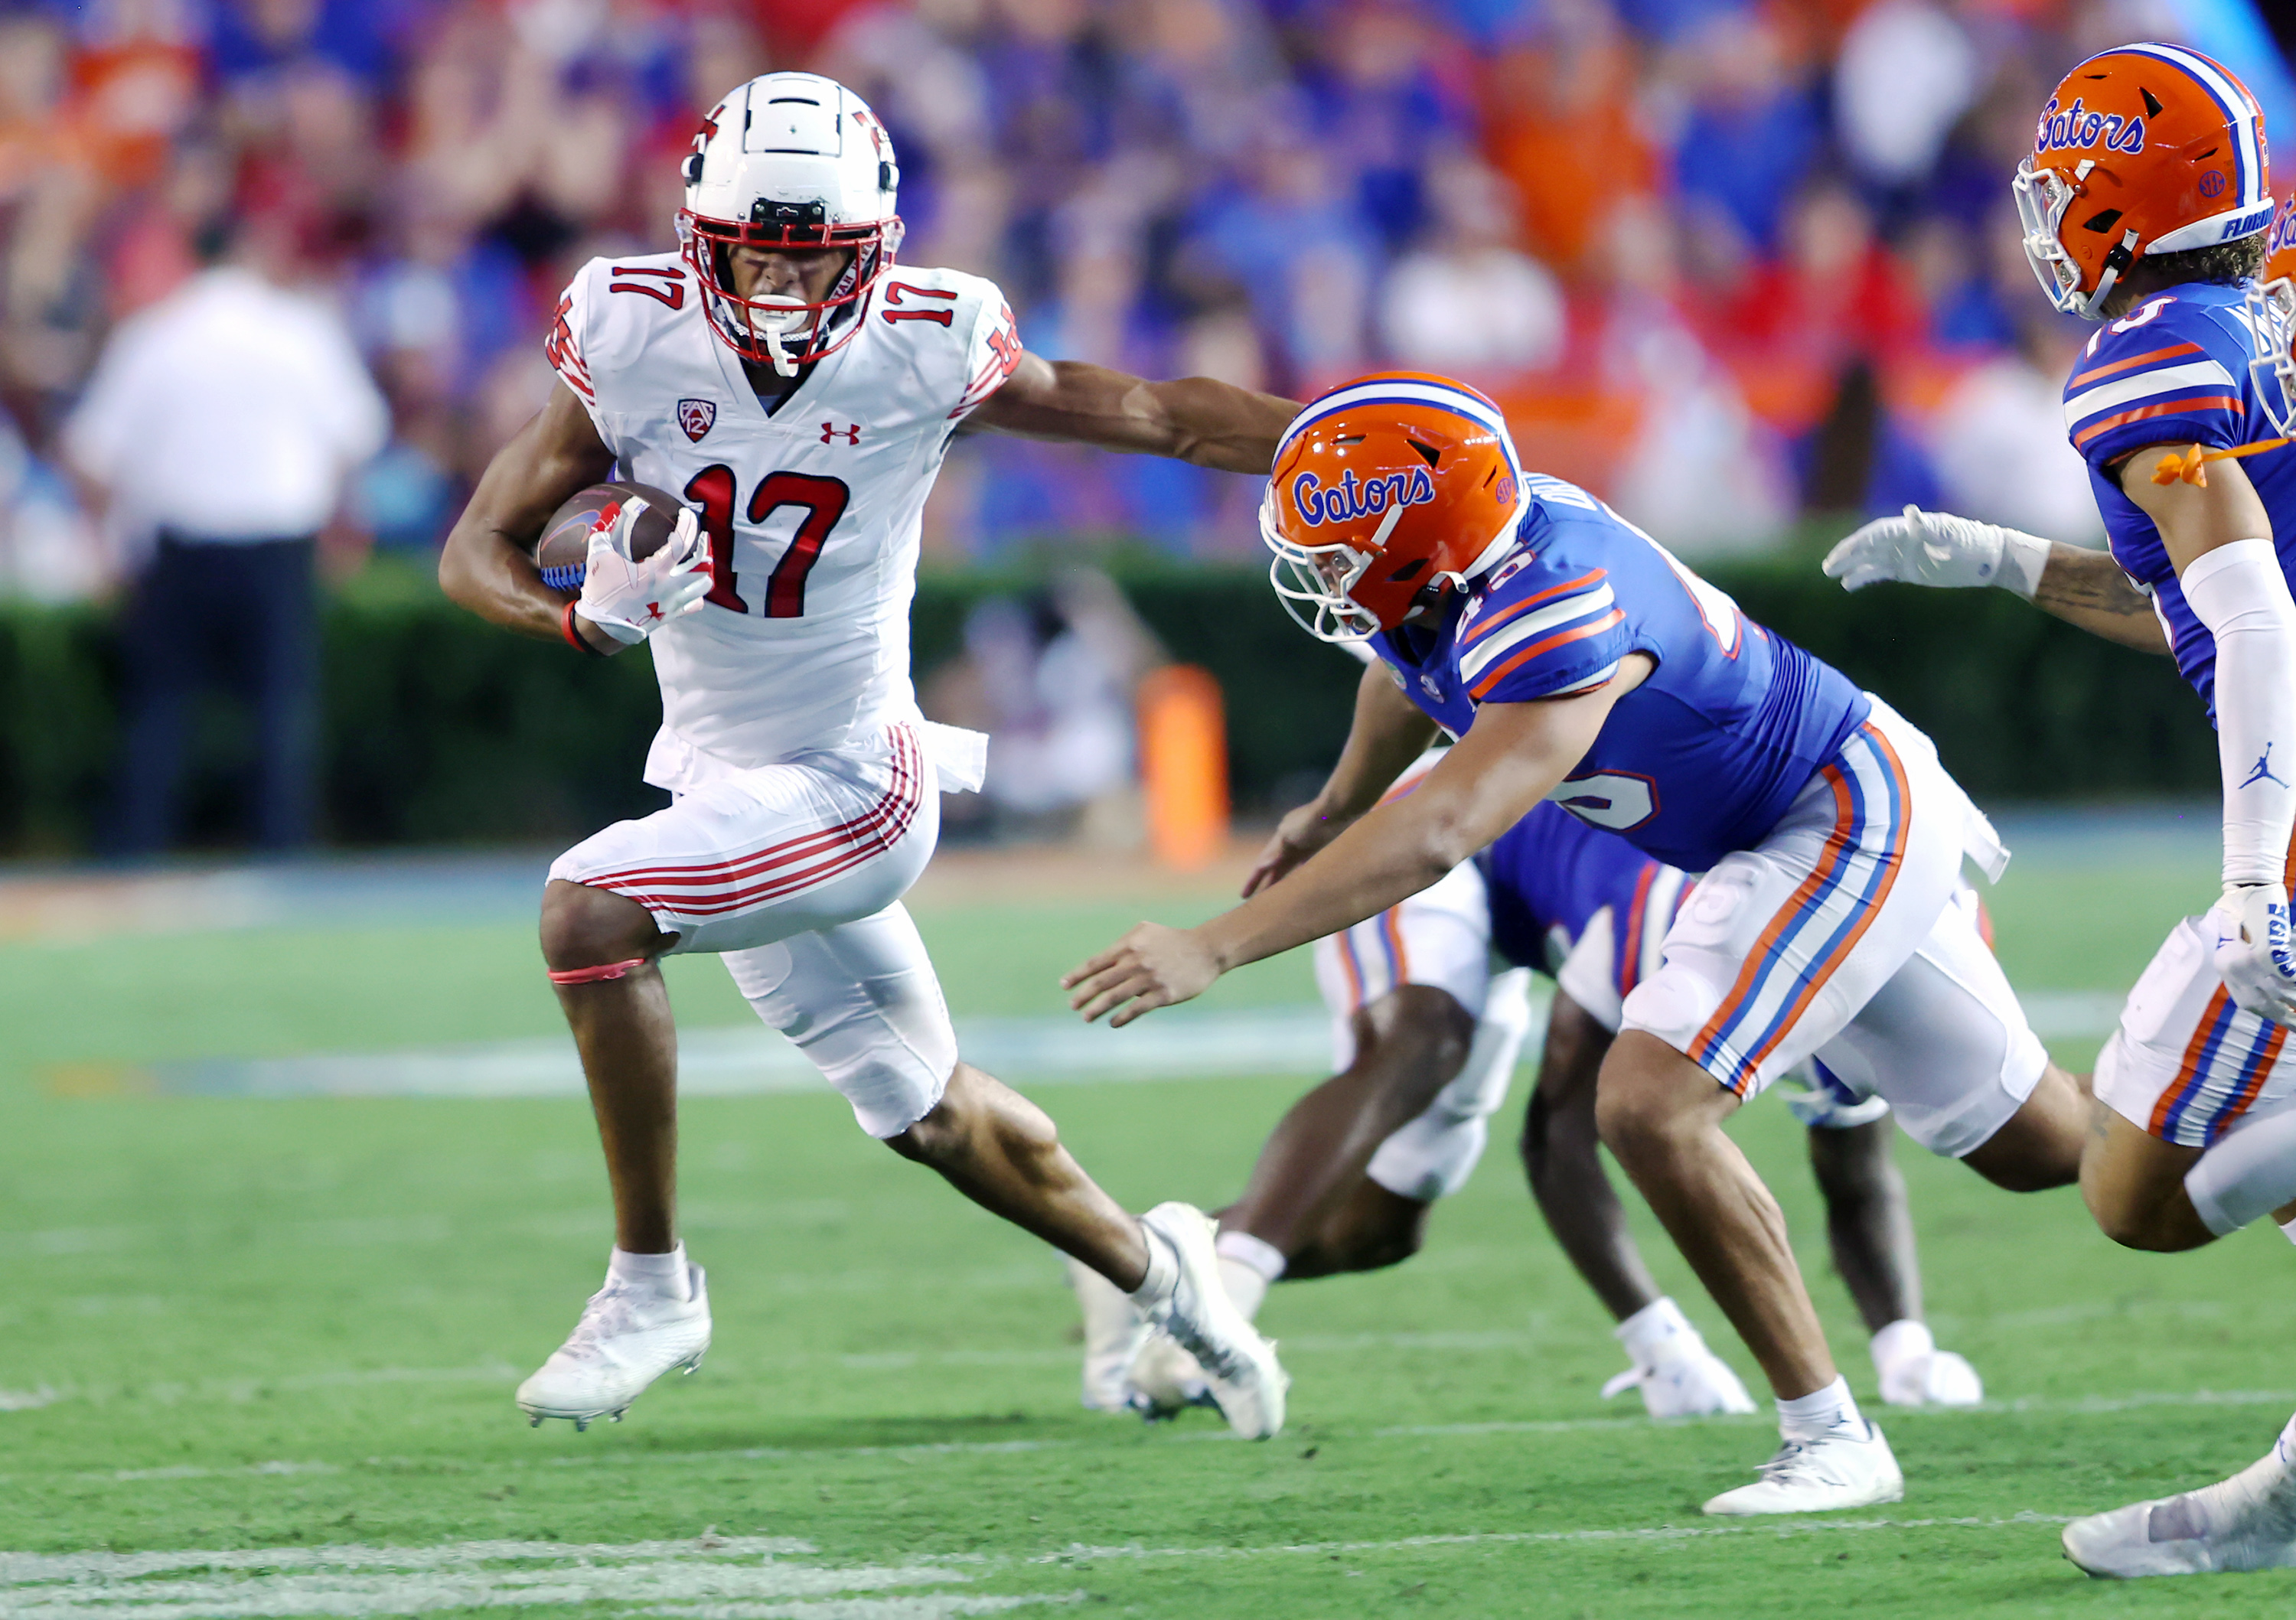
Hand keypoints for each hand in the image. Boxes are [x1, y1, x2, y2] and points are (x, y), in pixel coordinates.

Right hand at [576, 500, 709, 644]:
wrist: (604, 628)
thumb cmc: (602, 591)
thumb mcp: (599, 558)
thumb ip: (605, 534)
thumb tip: (610, 514)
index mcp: (657, 570)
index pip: (682, 542)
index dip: (687, 524)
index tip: (685, 513)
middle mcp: (672, 586)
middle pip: (703, 564)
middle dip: (705, 547)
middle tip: (701, 537)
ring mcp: (674, 602)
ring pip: (704, 585)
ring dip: (705, 570)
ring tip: (699, 561)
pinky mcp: (672, 615)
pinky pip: (696, 604)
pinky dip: (697, 593)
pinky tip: (690, 587)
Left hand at [1063, 922, 1222, 1026]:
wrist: (1206, 950)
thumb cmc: (1172, 940)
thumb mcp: (1145, 932)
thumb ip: (1123, 945)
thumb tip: (1101, 963)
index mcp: (1129, 945)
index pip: (1096, 962)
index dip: (1078, 975)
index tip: (1064, 985)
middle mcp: (1136, 961)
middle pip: (1102, 981)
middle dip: (1083, 995)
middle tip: (1072, 1005)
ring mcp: (1149, 978)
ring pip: (1115, 997)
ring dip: (1097, 1009)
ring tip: (1086, 1017)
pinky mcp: (1163, 994)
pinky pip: (1137, 1009)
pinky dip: (1122, 1018)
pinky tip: (1113, 1023)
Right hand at [1241, 800, 1352, 897]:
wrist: (1339, 809)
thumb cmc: (1312, 821)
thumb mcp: (1290, 834)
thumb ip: (1277, 851)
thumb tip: (1262, 865)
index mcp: (1280, 839)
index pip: (1263, 864)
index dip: (1253, 880)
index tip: (1244, 895)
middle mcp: (1290, 843)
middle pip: (1275, 868)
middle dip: (1266, 883)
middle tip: (1258, 902)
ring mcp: (1305, 845)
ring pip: (1290, 868)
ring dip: (1283, 881)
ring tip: (1277, 896)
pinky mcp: (1320, 847)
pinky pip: (1306, 865)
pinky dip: (1301, 875)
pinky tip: (1301, 883)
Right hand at [1821, 505, 2046, 598]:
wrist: (1988, 560)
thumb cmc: (1972, 545)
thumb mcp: (1952, 536)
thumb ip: (1929, 528)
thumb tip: (1909, 512)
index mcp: (1910, 529)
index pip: (1877, 533)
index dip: (1858, 543)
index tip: (1843, 554)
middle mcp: (1902, 539)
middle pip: (1867, 545)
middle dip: (1847, 554)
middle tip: (1828, 566)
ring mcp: (1903, 555)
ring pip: (1870, 559)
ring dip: (1850, 566)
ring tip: (1830, 574)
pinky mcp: (1906, 570)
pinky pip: (1879, 573)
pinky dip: (1863, 577)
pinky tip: (1848, 584)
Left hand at [2209, 883, 2295, 1020]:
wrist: (2247, 886)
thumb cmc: (2247, 910)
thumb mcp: (2243, 943)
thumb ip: (2253, 967)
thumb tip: (2274, 993)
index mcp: (2225, 967)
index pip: (2248, 1003)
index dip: (2269, 1014)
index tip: (2285, 1022)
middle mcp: (2233, 969)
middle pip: (2264, 1005)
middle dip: (2286, 1017)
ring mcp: (2249, 963)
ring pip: (2282, 993)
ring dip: (2295, 1001)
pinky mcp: (2266, 954)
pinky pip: (2290, 977)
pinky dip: (2295, 982)